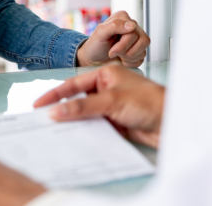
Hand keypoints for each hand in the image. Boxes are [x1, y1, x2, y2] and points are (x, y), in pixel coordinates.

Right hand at [34, 64, 164, 148]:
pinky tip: (76, 137)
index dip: (55, 94)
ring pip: (85, 114)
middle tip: (42, 119)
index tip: (39, 104)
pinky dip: (85, 131)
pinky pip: (94, 126)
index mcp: (105, 74)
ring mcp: (110, 106)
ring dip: (74, 122)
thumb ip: (83, 107)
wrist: (172, 123)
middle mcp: (107, 88)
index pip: (74, 84)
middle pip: (77, 99)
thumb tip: (57, 111)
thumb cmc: (150, 102)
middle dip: (61, 109)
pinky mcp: (115, 122)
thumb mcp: (112, 101)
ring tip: (55, 131)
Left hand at [75, 11, 149, 67]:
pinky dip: (130, 63)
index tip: (112, 51)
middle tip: (113, 53)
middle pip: (142, 41)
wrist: (93, 59)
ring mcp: (137, 40)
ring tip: (118, 55)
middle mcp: (132, 27)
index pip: (134, 32)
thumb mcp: (100, 33)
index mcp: (123, 18)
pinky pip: (141, 60)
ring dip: (128, 58)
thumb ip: (114, 25)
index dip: (124, 44)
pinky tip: (121, 59)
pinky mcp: (138, 51)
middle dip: (125, 51)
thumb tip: (132, 25)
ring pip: (143, 51)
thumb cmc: (95, 45)